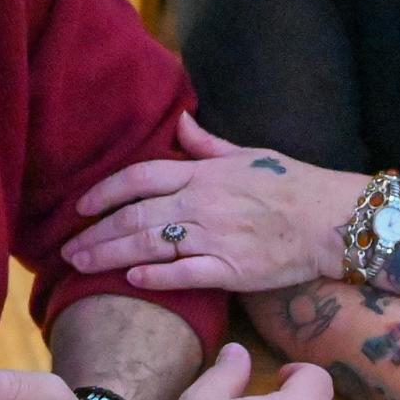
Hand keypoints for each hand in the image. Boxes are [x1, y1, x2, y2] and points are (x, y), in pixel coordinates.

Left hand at [63, 111, 357, 293]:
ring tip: (81, 267)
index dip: (105, 192)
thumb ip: (206, 144)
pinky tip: (130, 279)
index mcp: (203, 174)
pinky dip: (154, 277)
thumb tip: (181, 119)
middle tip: (67, 249)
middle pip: (135, 216)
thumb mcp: (247, 154)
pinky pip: (184, 274)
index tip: (80, 206)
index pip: (140, 177)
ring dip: (110, 256)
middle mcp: (202, 204)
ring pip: (149, 246)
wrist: (331, 220)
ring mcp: (215, 238)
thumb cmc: (291, 184)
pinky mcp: (232, 270)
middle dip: (96, 233)